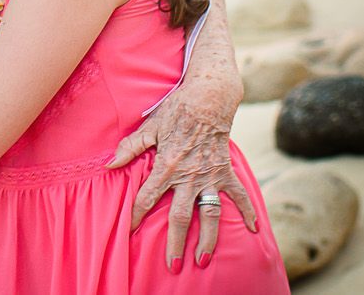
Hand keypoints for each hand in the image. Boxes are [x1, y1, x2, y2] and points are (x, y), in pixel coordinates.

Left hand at [108, 68, 256, 269]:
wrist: (208, 98)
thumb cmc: (176, 110)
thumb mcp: (149, 127)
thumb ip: (130, 147)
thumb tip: (109, 164)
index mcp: (166, 167)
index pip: (147, 198)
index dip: (136, 216)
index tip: (130, 232)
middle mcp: (188, 177)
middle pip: (180, 217)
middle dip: (175, 243)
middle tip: (172, 265)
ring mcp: (210, 177)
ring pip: (209, 215)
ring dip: (207, 238)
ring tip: (203, 259)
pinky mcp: (226, 172)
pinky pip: (239, 195)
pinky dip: (248, 211)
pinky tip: (253, 230)